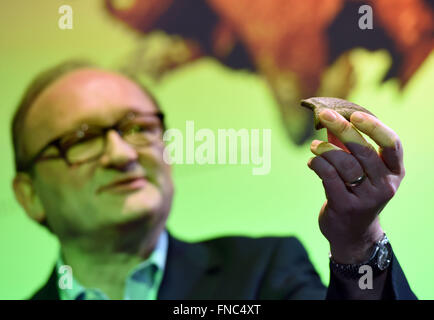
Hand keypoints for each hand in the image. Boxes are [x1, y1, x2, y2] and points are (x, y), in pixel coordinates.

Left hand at [307, 109, 404, 263]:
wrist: (353, 233)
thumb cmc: (357, 193)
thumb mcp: (364, 172)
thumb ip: (351, 148)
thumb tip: (332, 120)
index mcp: (395, 172)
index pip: (392, 144)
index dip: (374, 127)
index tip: (355, 114)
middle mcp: (385, 185)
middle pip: (364, 151)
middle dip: (343, 129)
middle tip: (325, 115)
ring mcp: (367, 198)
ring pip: (345, 164)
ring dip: (326, 149)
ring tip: (314, 146)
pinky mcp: (346, 207)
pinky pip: (329, 177)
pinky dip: (318, 164)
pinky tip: (312, 162)